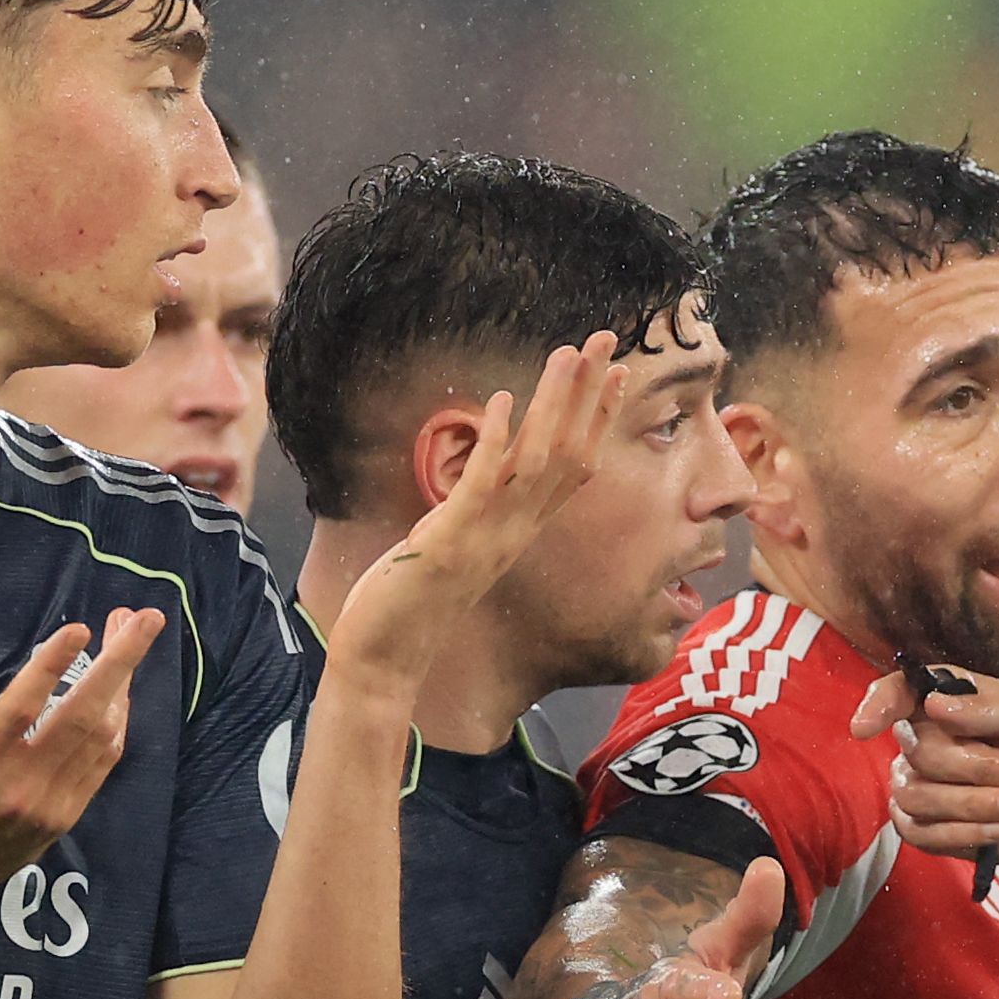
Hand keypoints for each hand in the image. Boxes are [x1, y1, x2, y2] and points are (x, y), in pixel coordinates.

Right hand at [0, 613, 165, 921]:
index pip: (25, 705)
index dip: (55, 663)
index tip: (81, 628)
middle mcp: (18, 787)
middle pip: (84, 716)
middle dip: (120, 662)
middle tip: (143, 618)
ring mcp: (46, 808)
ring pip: (102, 740)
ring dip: (123, 686)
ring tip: (129, 640)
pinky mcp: (61, 821)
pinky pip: (101, 766)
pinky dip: (116, 724)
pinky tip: (117, 691)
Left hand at [328, 334, 623, 686]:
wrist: (385, 657)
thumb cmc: (412, 604)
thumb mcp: (455, 546)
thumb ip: (477, 511)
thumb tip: (488, 472)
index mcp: (518, 531)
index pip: (574, 467)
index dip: (597, 419)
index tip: (614, 374)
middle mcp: (514, 531)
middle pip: (569, 453)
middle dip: (590, 395)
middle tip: (609, 341)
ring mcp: (487, 537)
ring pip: (536, 463)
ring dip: (554, 405)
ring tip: (566, 354)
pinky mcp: (451, 542)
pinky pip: (482, 485)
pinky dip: (495, 442)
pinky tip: (502, 401)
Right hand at [848, 668, 998, 871]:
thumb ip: (987, 708)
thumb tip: (933, 707)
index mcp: (949, 701)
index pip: (898, 693)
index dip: (877, 705)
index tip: (865, 727)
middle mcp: (927, 739)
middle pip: (917, 752)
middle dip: (977, 769)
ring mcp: (923, 785)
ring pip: (915, 795)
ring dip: (974, 804)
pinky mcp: (929, 828)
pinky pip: (920, 833)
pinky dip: (962, 834)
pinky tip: (998, 831)